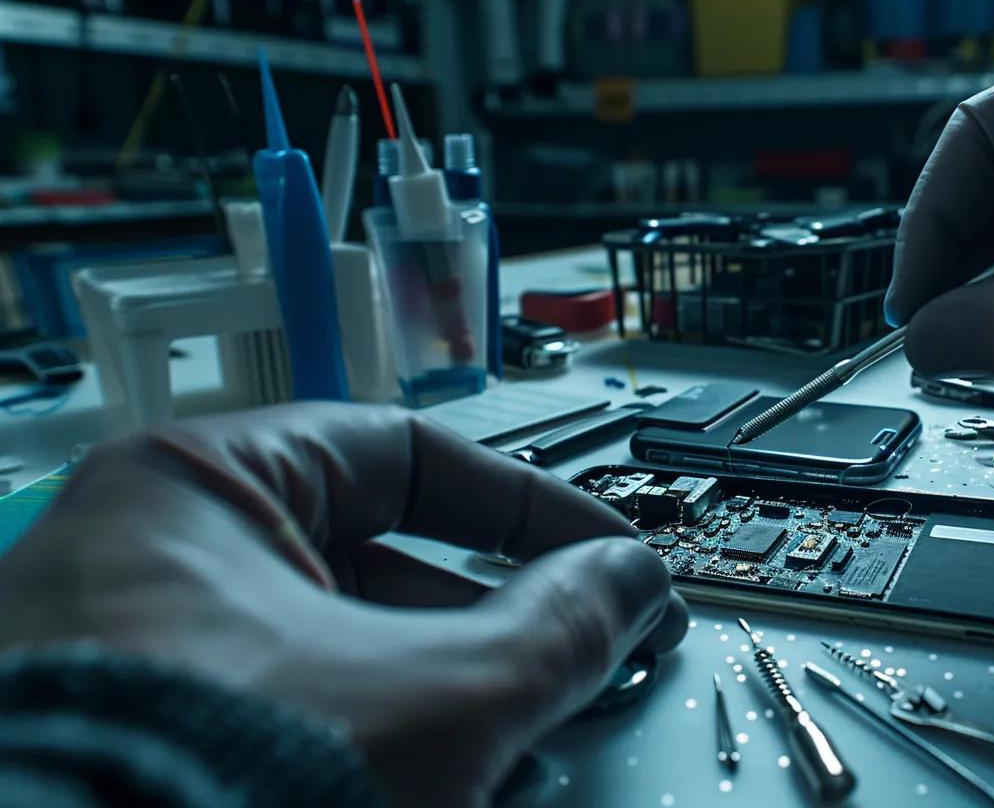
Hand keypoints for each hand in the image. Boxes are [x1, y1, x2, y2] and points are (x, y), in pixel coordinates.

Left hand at [0, 403, 687, 804]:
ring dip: (444, 689)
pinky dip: (369, 731)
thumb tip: (628, 584)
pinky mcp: (134, 732)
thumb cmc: (213, 776)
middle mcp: (145, 553)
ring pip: (331, 646)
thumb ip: (556, 627)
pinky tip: (442, 775)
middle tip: (578, 655)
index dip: (527, 505)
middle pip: (373, 560)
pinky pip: (281, 705)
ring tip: (524, 740)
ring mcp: (129, 651)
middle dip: (494, 620)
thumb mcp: (437, 694)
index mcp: (193, 485)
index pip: (403, 454)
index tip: (602, 550)